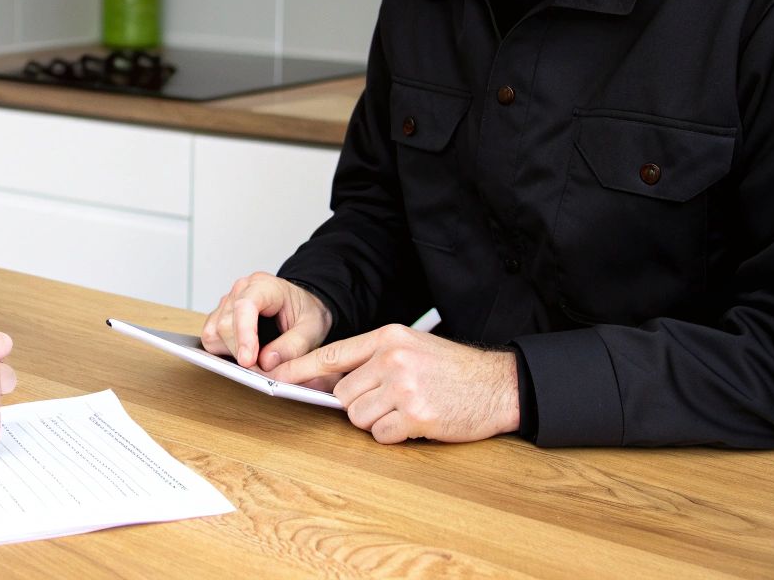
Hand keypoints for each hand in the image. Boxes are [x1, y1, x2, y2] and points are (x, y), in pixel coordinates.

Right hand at [199, 272, 332, 370]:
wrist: (301, 306)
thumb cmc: (305, 312)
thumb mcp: (312, 329)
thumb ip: (293, 346)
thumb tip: (266, 363)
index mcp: (264, 286)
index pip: (245, 306)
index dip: (244, 334)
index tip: (248, 360)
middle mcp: (241, 290)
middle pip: (225, 324)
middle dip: (239, 352)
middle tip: (259, 372)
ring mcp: (227, 303)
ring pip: (213, 332)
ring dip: (230, 353)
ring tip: (253, 362)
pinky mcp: (219, 317)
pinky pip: (211, 338)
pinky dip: (223, 352)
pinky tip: (243, 355)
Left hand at [269, 324, 519, 443]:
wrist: (498, 384)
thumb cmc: (452, 368)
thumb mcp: (410, 347)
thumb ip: (371, 359)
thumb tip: (327, 380)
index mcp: (388, 337)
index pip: (332, 354)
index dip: (299, 368)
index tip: (275, 376)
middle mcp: (392, 359)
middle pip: (343, 394)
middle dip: (358, 404)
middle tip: (388, 401)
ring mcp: (404, 388)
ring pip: (358, 417)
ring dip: (376, 421)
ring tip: (405, 409)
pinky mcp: (416, 416)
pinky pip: (381, 435)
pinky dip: (394, 434)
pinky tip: (416, 422)